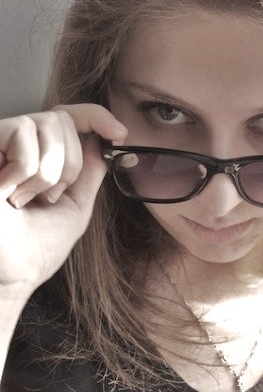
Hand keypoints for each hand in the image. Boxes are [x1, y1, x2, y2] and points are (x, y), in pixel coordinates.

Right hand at [0, 104, 126, 296]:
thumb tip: (103, 142)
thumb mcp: (75, 206)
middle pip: (62, 119)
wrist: (8, 275)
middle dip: (69, 164)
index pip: (69, 115)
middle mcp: (17, 144)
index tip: (121, 135)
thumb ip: (89, 172)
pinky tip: (4, 193)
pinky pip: (21, 133)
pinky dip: (23, 171)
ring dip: (47, 172)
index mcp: (39, 156)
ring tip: (22, 199)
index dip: (97, 116)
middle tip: (48, 197)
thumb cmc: (34, 249)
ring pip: (47, 124)